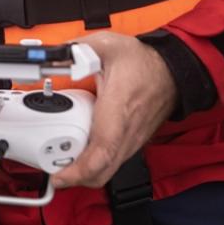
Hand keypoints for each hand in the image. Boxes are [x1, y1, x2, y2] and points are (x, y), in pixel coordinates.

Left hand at [51, 31, 176, 189]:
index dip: (79, 169)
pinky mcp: (131, 143)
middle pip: (101, 172)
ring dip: (83, 173)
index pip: (102, 150)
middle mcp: (126, 132)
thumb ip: (75, 51)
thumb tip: (50, 57)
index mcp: (119, 109)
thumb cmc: (144, 63)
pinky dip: (93, 165)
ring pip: (106, 171)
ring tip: (60, 161)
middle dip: (74, 178)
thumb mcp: (107, 46)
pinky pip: (112, 162)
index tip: (59, 175)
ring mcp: (131, 141)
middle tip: (51, 168)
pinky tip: (78, 151)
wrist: (173, 72)